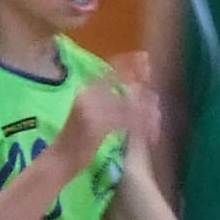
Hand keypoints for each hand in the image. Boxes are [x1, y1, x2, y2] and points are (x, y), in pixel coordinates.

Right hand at [54, 53, 158, 169]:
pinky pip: (127, 122)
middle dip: (143, 92)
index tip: (146, 59)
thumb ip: (107, 100)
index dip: (130, 63)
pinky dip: (142, 127)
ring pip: (128, 106)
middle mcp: (88, 95)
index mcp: (86, 89)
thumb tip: (131, 88)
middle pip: (123, 87)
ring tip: (157, 121)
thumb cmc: (77, 140)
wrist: (61, 160)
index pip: (111, 70)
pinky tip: (151, 134)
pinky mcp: (97, 125)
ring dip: (146, 113)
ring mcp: (92, 109)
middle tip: (158, 100)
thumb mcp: (91, 114)